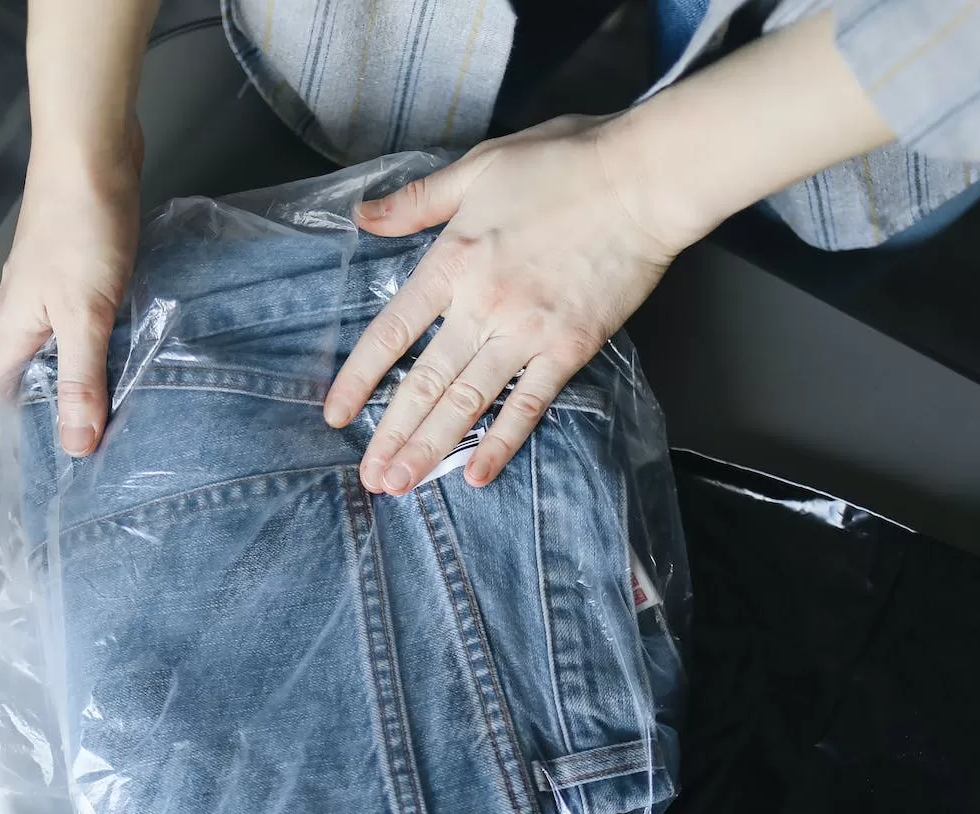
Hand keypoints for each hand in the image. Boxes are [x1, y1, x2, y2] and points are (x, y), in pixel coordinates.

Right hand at [0, 128, 141, 456]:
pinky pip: (92, 314)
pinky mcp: (83, 265)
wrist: (92, 149)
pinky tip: (142, 344)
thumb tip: (76, 446)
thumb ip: (83, 380)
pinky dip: (112, 333)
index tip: (63, 455)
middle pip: (37, 369)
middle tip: (109, 436)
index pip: (1, 389)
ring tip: (132, 400)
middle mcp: (26, 309)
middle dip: (66, 401)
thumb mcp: (85, 316)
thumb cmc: (80, 227)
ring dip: (95, 366)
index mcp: (13, 326)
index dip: (26, 423)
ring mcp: (54, 285)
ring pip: (68, 341)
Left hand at [323, 116, 692, 493]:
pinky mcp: (569, 348)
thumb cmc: (564, 163)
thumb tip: (363, 217)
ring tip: (401, 485)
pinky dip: (501, 442)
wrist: (642, 180)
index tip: (336, 414)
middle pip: (424, 383)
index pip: (391, 332)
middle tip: (370, 478)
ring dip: (430, 448)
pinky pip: (528, 405)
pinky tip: (477, 475)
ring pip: (467, 402)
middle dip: (392, 435)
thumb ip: (417, 201)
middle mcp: (481, 306)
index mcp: (452, 262)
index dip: (359, 378)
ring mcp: (526, 332)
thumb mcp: (476, 168)